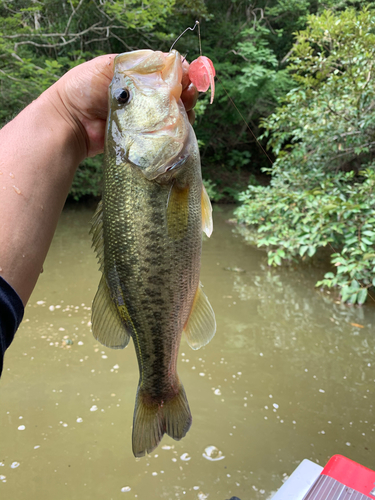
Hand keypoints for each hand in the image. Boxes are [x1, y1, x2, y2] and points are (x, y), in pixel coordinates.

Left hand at [51, 54, 197, 158]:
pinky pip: (165, 134)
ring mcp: (145, 119)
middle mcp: (143, 97)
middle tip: (188, 93)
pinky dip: (175, 130)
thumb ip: (137, 63)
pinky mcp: (143, 138)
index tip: (188, 74)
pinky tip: (178, 125)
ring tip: (184, 109)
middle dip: (187, 91)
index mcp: (137, 77)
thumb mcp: (109, 66)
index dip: (181, 72)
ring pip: (175, 115)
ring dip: (184, 110)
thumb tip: (170, 60)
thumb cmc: (83, 89)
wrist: (69, 123)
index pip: (167, 73)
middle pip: (176, 94)